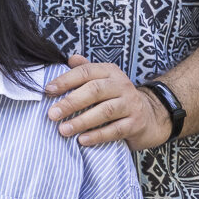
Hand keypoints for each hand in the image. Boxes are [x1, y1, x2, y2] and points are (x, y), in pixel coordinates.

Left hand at [44, 54, 172, 150]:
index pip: (86, 72)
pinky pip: (115, 130)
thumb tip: (70, 58)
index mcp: (110, 72)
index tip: (48, 90)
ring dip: (82, 121)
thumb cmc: (116, 96)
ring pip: (104, 111)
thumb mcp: (104, 79)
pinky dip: (98, 135)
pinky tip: (82, 140)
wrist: (151, 115)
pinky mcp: (136, 123)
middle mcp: (122, 85)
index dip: (66, 80)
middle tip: (51, 114)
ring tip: (63, 130)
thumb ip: (86, 69)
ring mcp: (131, 104)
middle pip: (94, 90)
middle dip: (70, 102)